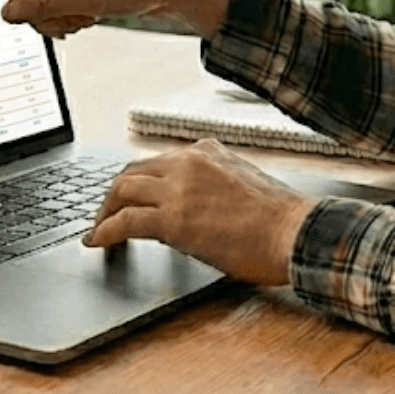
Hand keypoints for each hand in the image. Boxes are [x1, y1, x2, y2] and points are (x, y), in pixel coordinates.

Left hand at [83, 140, 317, 285]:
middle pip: (132, 171)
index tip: (128, 198)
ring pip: (122, 190)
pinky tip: (97, 243)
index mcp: (207, 151)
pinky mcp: (174, 218)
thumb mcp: (242, 184)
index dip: (137, 183)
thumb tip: (190, 208)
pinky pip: (125, 221)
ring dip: (104, 212)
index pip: (158, 161)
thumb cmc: (280, 221)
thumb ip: (212, 185)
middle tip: (104, 216)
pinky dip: (105, 231)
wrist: (297, 234)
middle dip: (113, 195)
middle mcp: (189, 161)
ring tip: (98, 232)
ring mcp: (180, 188)